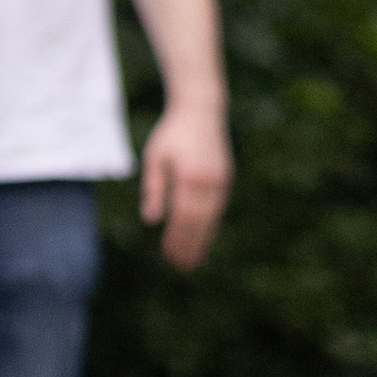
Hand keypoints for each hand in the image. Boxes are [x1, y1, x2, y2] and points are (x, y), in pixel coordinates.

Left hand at [140, 105, 231, 269]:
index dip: (177, 238)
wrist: (201, 110)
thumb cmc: (171, 134)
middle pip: (199, 222)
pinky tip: (203, 238)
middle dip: (190, 245)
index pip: (182, 216)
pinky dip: (209, 225)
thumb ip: (154, 189)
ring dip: (202, 240)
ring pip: (211, 218)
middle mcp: (208, 181)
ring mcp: (220, 180)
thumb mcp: (155, 158)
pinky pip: (217, 208)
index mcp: (189, 177)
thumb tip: (151, 220)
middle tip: (181, 266)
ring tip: (193, 260)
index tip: (169, 255)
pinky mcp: (225, 179)